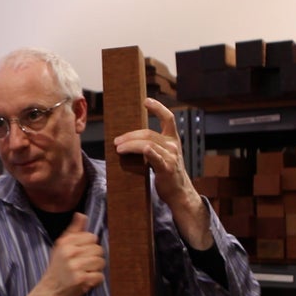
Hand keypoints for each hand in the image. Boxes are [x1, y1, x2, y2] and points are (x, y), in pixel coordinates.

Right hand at [23, 212, 104, 295]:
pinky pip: (100, 276)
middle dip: (94, 258)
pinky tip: (86, 281)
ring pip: (101, 262)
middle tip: (84, 265)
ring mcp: (76, 267)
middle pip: (99, 249)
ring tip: (85, 273)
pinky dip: (95, 280)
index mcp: (66, 243)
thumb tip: (82, 215)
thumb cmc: (57, 268)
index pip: (92, 237)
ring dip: (96, 269)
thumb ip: (73, 230)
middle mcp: (70, 253)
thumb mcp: (61, 246)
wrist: (49, 291)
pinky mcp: (82, 281)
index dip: (89, 246)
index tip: (81, 254)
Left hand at [114, 98, 211, 250]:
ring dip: (129, 144)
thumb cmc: (168, 176)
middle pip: (148, 132)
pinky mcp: (166, 167)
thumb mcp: (162, 158)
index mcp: (173, 140)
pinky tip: (127, 151)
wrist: (179, 194)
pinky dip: (140, 150)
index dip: (158, 107)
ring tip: (118, 148)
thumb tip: (129, 142)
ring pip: (147, 143)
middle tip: (117, 141)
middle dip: (130, 135)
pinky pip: (151, 155)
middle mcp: (173, 145)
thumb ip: (152, 148)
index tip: (146, 101)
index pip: (168, 118)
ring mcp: (171, 155)